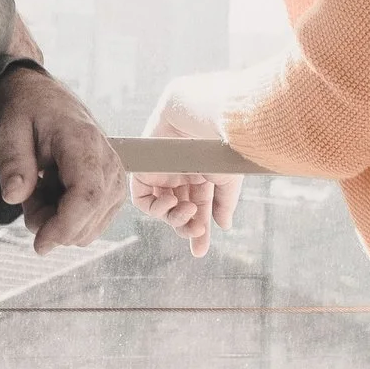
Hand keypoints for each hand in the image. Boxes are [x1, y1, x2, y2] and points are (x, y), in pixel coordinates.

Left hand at [0, 62, 125, 255]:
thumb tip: (14, 196)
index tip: (39, 244)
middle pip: (90, 217)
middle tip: (26, 196)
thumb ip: (13, 164)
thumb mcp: (7, 131)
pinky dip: (66, 218)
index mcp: (83, 140)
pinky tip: (50, 193)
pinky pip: (91, 224)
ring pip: (91, 228)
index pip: (87, 195)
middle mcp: (109, 160)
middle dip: (52, 225)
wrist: (40, 98)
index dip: (64, 226)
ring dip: (57, 221)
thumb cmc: (23, 112)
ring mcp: (115, 176)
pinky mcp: (112, 189)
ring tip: (38, 189)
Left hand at [132, 73, 245, 258]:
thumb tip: (223, 226)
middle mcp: (182, 177)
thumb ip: (224, 203)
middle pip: (180, 213)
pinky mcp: (145, 170)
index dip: (198, 232)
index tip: (199, 251)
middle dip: (187, 227)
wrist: (198, 117)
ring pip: (162, 209)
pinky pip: (142, 199)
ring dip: (174, 218)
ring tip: (187, 210)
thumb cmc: (217, 144)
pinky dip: (154, 208)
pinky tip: (169, 202)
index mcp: (202, 177)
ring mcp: (162, 174)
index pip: (199, 211)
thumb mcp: (227, 180)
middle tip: (197, 229)